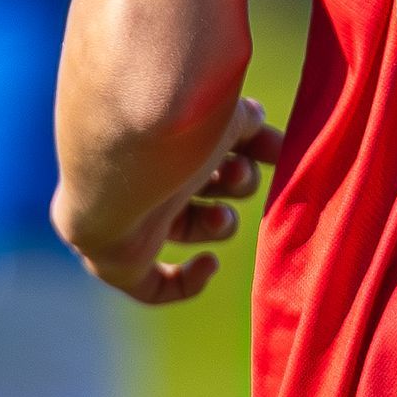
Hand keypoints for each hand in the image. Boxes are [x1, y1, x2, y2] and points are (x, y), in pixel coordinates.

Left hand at [53, 97, 283, 307]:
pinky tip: (209, 262)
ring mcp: (132, 211)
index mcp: (169, 125)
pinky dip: (187, 281)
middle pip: (206, 181)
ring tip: (218, 218)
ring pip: (189, 226)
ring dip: (220, 223)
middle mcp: (148, 165)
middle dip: (236, 180)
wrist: (121, 161)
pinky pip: (153, 285)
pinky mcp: (119, 258)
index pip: (215, 136)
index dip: (250, 143)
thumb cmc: (178, 124)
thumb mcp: (225, 111)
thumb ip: (246, 118)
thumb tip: (257, 121)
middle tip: (237, 174)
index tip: (277, 147)